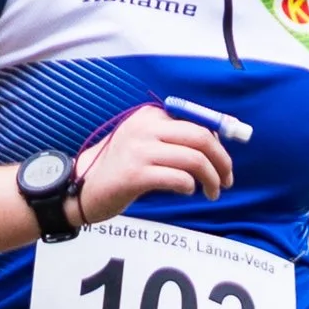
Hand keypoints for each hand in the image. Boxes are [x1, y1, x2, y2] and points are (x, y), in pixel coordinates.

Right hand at [66, 105, 234, 227]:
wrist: (82, 187)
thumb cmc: (120, 168)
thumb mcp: (145, 144)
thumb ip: (174, 140)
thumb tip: (216, 142)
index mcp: (150, 116)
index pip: (197, 122)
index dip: (219, 143)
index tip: (225, 162)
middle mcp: (145, 128)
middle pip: (201, 137)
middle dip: (222, 161)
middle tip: (227, 180)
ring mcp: (139, 150)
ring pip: (194, 159)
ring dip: (211, 179)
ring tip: (213, 192)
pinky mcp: (135, 174)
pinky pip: (178, 178)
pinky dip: (189, 186)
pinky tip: (186, 190)